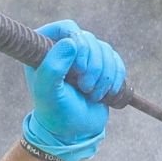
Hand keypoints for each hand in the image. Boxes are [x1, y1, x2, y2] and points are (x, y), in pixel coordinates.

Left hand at [21, 22, 125, 160]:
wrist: (74, 132)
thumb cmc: (56, 113)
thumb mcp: (49, 93)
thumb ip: (52, 68)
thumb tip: (70, 42)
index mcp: (45, 49)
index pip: (67, 28)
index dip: (79, 43)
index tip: (79, 68)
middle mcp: (64, 49)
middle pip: (89, 39)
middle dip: (93, 65)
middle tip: (85, 87)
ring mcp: (84, 57)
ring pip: (105, 49)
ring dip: (104, 75)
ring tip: (93, 94)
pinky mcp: (101, 67)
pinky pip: (116, 61)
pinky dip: (115, 77)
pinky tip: (106, 93)